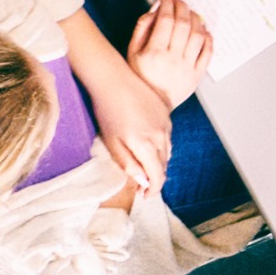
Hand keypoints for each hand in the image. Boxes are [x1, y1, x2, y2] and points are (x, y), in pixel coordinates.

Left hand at [89, 64, 172, 197]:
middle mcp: (161, 135)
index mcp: (146, 145)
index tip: (145, 195)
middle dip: (154, 177)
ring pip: (167, 151)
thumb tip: (143, 182)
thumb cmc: (108, 110)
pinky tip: (147, 145)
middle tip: (140, 184)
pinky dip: (160, 146)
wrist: (113, 79)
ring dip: (158, 162)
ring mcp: (165, 123)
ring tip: (143, 165)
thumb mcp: (113, 143)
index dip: (153, 190)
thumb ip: (129, 165)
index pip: (158, 176)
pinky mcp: (165, 113)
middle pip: (164, 165)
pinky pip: (167, 136)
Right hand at [127, 0, 211, 103]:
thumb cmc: (140, 76)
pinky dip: (208, 38)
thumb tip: (155, 9)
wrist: (152, 103)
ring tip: (190, 12)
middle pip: (183, 24)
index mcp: (154, 52)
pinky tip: (203, 30)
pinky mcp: (197, 75)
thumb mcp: (132, 51)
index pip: (165, 19)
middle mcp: (172, 59)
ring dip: (196, 19)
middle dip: (182, 6)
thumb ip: (142, 28)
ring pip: (197, 35)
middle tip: (179, 0)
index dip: (167, 3)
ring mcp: (187, 68)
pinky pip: (207, 52)